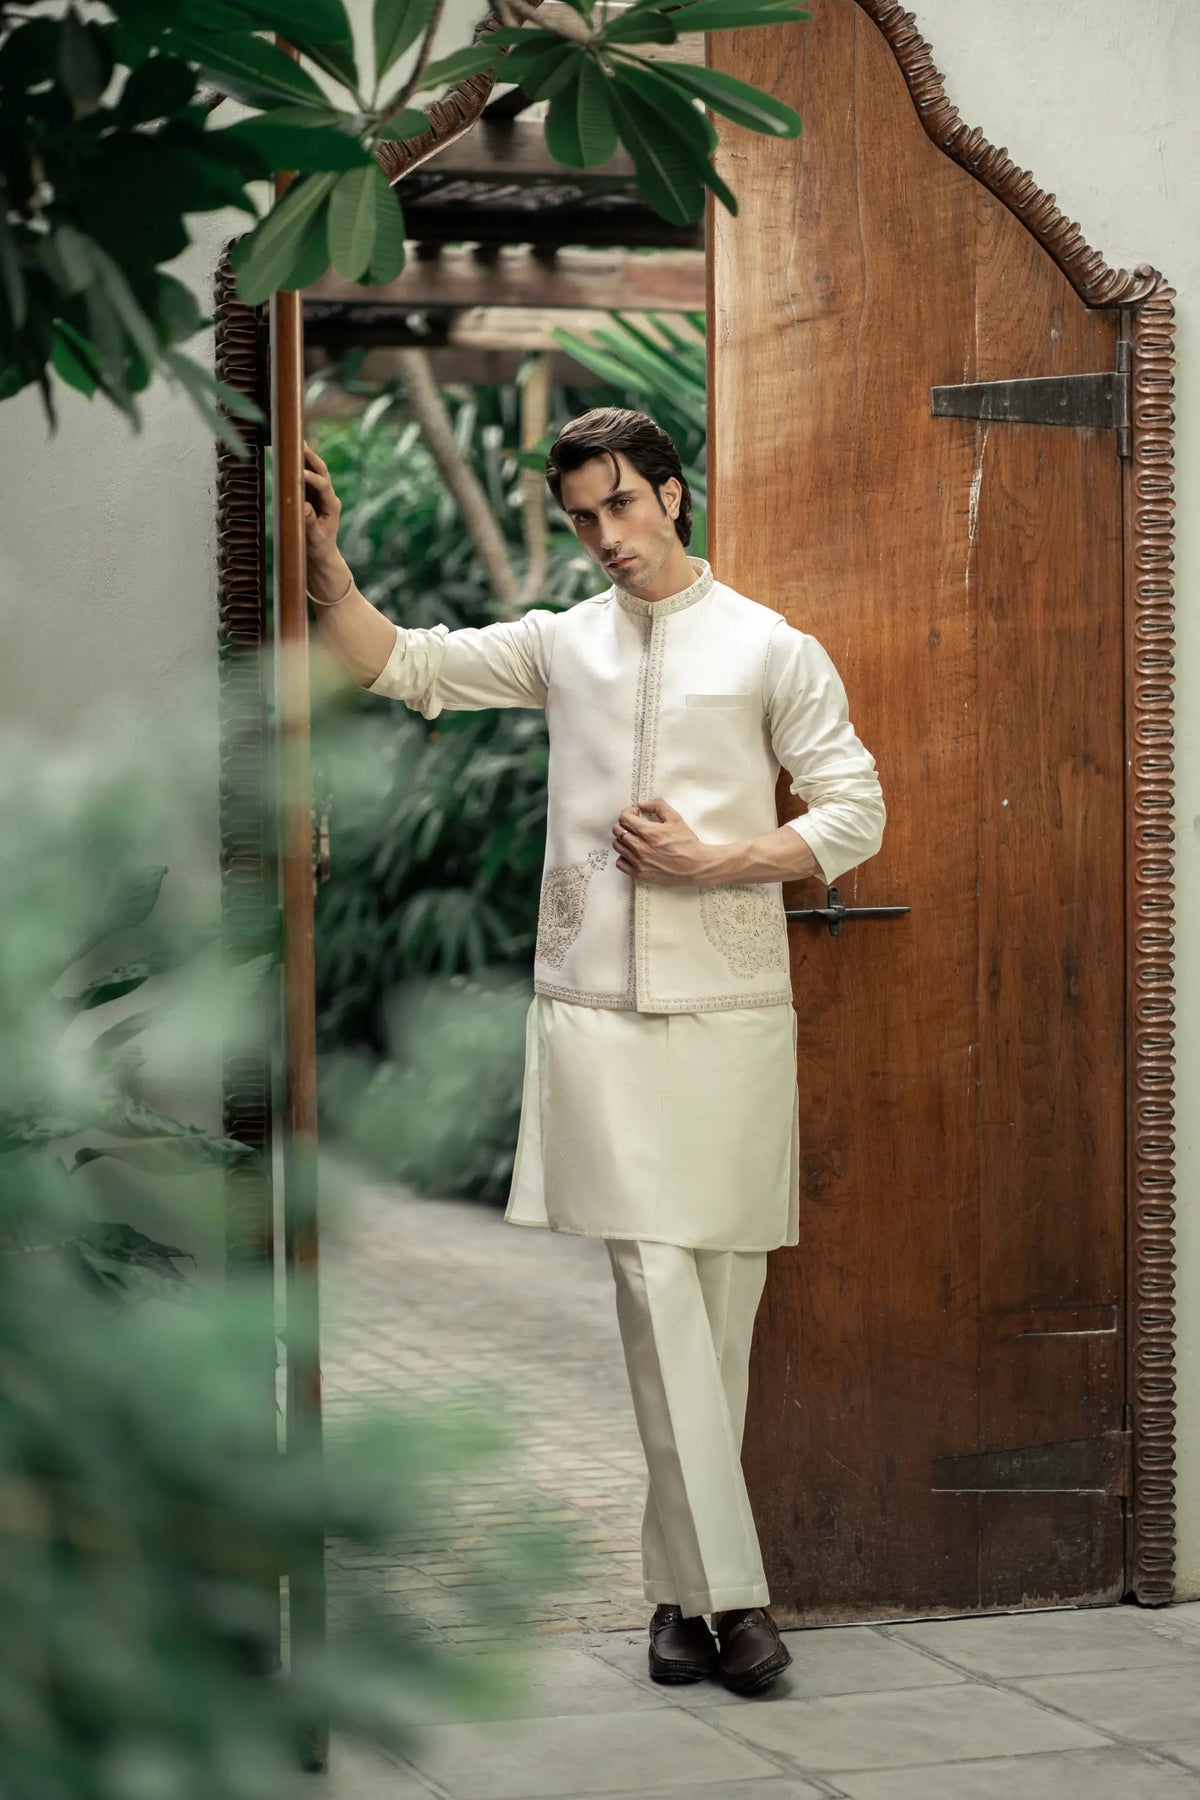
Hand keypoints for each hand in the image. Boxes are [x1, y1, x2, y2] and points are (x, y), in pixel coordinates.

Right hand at [302, 440, 344, 576]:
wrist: (320, 555)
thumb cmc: (318, 548)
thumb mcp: (314, 539)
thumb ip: (309, 522)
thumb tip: (302, 505)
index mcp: (332, 506)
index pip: (324, 486)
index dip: (312, 479)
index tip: (300, 474)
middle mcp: (328, 496)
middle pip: (322, 471)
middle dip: (311, 458)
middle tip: (300, 445)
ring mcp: (320, 494)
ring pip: (314, 470)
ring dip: (305, 456)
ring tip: (295, 442)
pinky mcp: (310, 495)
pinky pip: (305, 477)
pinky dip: (298, 465)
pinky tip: (289, 454)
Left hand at [612, 798, 715, 885]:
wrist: (696, 866)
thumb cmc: (687, 843)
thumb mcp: (675, 818)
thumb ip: (658, 806)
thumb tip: (642, 804)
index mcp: (648, 832)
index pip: (624, 818)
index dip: (628, 812)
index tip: (635, 814)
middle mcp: (640, 847)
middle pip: (618, 831)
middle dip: (625, 824)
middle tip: (634, 825)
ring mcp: (638, 861)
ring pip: (617, 846)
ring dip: (623, 839)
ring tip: (634, 839)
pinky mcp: (639, 873)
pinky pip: (620, 863)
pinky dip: (624, 856)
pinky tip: (633, 853)